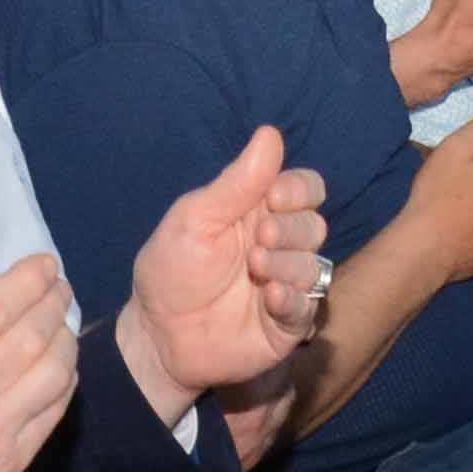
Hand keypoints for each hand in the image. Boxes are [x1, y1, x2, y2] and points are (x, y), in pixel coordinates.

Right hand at [0, 250, 82, 471]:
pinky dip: (64, 381)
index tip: (42, 265)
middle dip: (52, 301)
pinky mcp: (8, 468)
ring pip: (51, 372)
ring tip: (58, 322)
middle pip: (28, 335)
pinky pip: (53, 413)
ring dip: (64, 339)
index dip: (26, 280)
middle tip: (57, 286)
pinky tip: (57, 365)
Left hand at [117, 124, 334, 409]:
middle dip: (290, 229)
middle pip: (315, 224)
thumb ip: (235, 184)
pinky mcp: (287, 324)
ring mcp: (286, 286)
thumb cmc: (171, 272)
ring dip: (287, 263)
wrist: (157, 336)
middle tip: (258, 239)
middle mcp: (279, 247)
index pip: (305, 189)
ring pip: (314, 265)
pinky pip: (308, 307)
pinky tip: (269, 297)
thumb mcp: (194, 221)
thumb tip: (270, 134)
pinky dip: (292, 298)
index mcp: (259, 213)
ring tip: (255, 269)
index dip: (299, 190)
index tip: (275, 198)